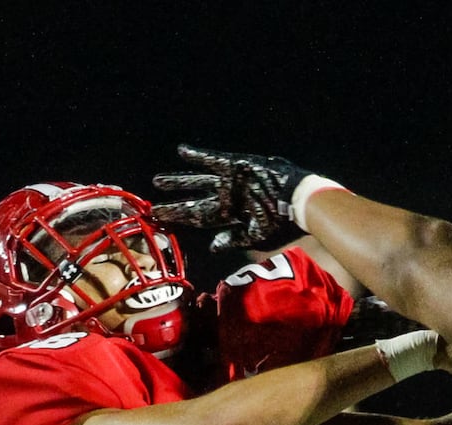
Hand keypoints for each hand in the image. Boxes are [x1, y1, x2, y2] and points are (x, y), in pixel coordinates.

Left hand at [152, 144, 313, 251]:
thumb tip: (213, 246)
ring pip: (198, 181)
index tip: (161, 221)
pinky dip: (198, 156)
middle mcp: (226, 198)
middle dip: (174, 203)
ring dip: (179, 181)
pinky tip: (182, 151)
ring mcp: (230, 181)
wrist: (299, 199)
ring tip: (158, 181)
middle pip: (194, 201)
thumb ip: (234, 239)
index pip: (199, 218)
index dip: (180, 219)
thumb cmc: (282, 220)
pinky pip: (213, 160)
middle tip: (153, 205)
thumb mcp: (257, 235)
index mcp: (230, 215)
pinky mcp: (236, 165)